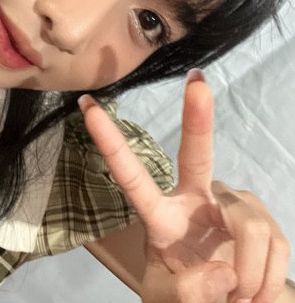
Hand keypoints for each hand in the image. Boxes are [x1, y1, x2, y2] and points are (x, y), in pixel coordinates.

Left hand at [78, 71, 290, 302]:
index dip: (109, 142)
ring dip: (250, 275)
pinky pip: (274, 246)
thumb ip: (186, 292)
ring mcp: (232, 207)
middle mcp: (196, 201)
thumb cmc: (188, 297)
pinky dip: (267, 282)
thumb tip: (223, 270)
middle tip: (196, 80)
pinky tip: (256, 295)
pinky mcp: (266, 220)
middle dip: (197, 116)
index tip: (86, 105)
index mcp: (161, 218)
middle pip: (196, 154)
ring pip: (248, 226)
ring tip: (241, 301)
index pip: (132, 176)